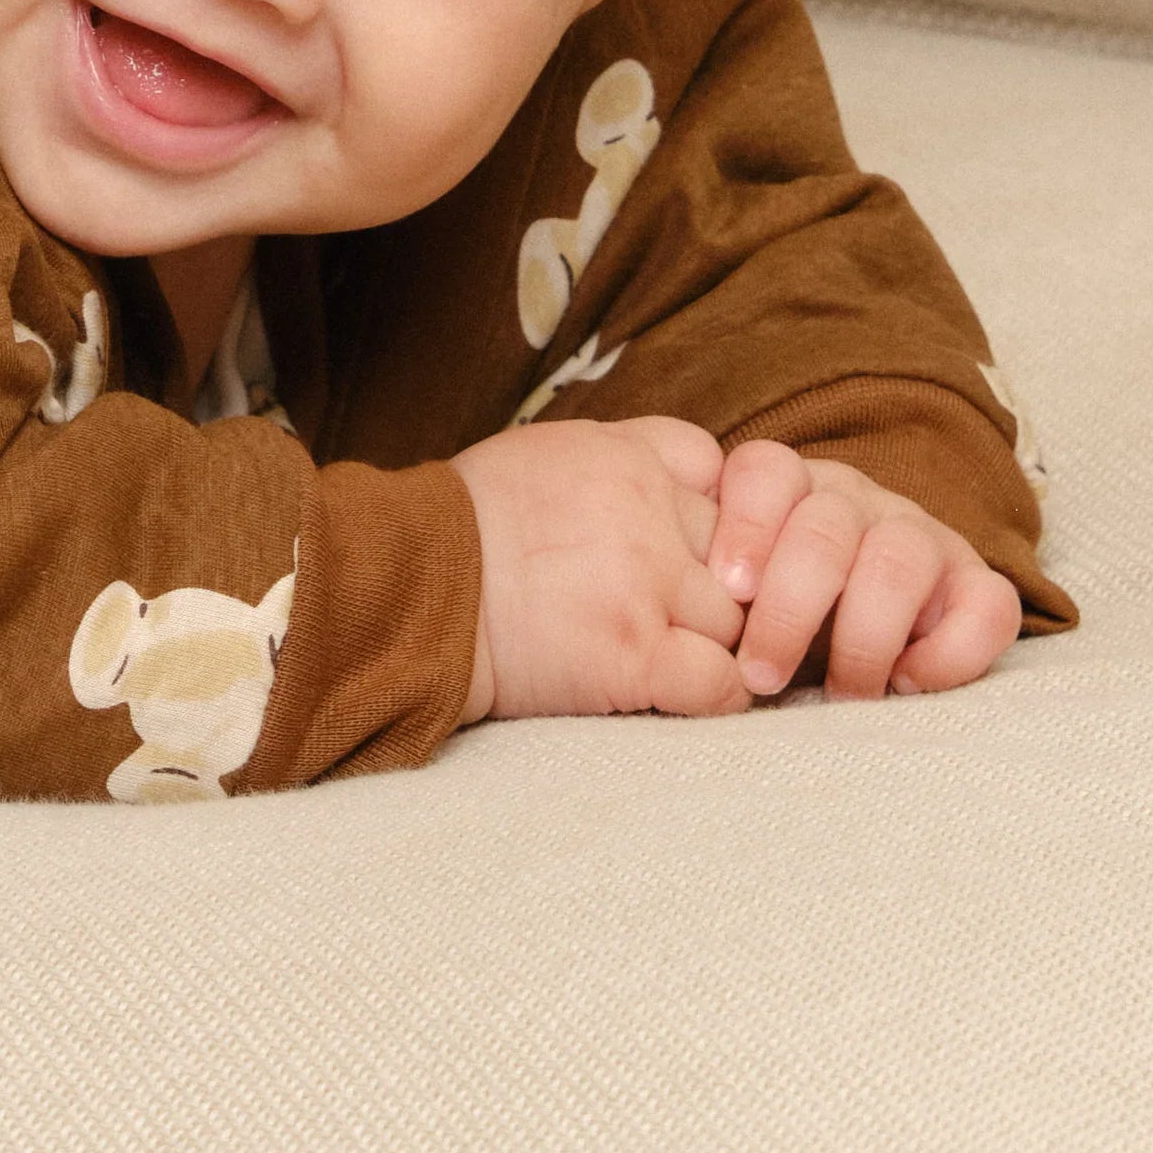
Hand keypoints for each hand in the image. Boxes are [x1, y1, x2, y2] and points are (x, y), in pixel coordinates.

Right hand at [453, 415, 753, 723]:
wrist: (410, 590)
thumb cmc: (465, 528)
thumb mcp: (545, 454)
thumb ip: (617, 462)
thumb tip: (666, 489)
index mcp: (629, 456)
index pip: (729, 478)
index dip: (720, 521)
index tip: (697, 552)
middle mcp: (649, 511)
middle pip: (742, 554)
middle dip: (724, 588)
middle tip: (683, 616)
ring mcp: (649, 584)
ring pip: (739, 620)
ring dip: (715, 644)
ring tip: (671, 658)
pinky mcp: (637, 656)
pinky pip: (722, 683)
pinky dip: (717, 697)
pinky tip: (685, 696)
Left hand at [706, 440, 1021, 700]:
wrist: (847, 659)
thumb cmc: (768, 632)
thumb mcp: (727, 607)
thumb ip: (701, 599)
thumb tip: (672, 639)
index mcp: (790, 493)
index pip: (766, 471)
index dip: (746, 524)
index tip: (727, 590)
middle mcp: (856, 505)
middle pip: (827, 528)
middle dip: (791, 609)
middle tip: (761, 676)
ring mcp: (920, 541)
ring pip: (901, 559)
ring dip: (864, 639)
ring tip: (840, 697)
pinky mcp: (976, 588)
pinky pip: (988, 603)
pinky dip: (951, 650)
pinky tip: (910, 683)